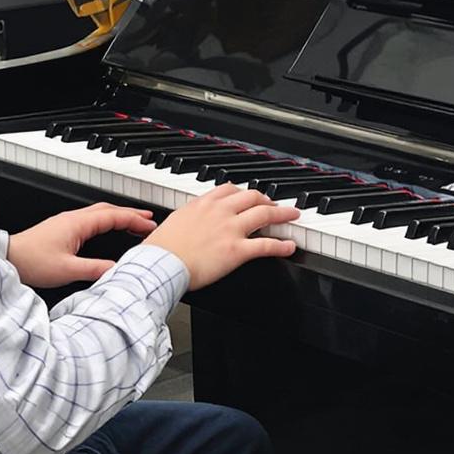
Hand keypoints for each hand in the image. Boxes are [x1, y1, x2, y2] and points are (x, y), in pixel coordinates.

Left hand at [7, 202, 158, 288]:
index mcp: (77, 223)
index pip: (113, 216)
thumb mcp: (68, 270)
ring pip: (99, 214)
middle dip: (130, 213)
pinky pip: (90, 220)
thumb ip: (95, 269)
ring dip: (118, 216)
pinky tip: (107, 230)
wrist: (8, 258)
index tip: (150, 224)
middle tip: (148, 219)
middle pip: (108, 210)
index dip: (134, 220)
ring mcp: (66, 223)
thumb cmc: (31, 261)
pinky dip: (105, 222)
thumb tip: (116, 269)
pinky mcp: (61, 229)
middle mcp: (73, 219)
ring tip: (133, 223)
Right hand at [140, 185, 299, 290]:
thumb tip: (190, 222)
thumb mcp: (173, 222)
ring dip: (282, 214)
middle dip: (266, 199)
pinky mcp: (237, 250)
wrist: (161, 264)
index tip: (249, 197)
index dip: (243, 192)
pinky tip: (289, 246)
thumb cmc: (161, 249)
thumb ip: (188, 218)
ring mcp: (230, 229)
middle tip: (273, 205)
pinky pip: (266, 245)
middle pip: (252, 196)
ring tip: (292, 216)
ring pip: (264, 214)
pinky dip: (281, 245)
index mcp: (202, 204)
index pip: (229, 189)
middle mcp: (219, 212)